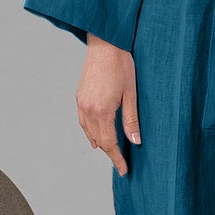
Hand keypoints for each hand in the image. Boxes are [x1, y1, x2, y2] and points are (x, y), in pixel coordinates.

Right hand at [79, 34, 138, 175]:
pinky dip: (90, 131)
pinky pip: (83, 121)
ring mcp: (82, 102)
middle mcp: (88, 109)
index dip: (116, 159)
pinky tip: (95, 134)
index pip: (109, 143)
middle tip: (121, 162)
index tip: (123, 170)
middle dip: (109, 152)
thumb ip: (131, 120)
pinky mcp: (79, 96)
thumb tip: (136, 142)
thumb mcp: (131, 93)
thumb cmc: (122, 65)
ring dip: (99, 142)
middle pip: (98, 140)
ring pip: (88, 132)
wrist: (105, 44)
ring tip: (110, 151)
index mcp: (102, 111)